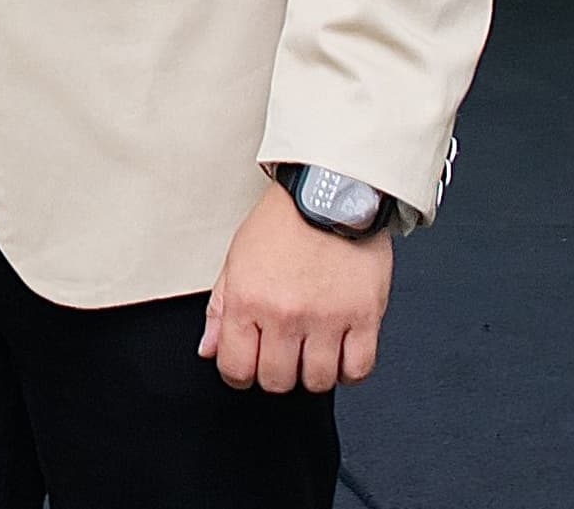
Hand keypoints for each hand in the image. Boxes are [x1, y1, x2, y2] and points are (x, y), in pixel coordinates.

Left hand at [200, 181, 394, 391]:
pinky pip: (358, 369)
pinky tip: (340, 354)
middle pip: (276, 381)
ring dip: (312, 374)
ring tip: (310, 352)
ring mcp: (327, 319)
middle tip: (280, 356)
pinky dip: (348, 371)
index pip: (235, 367)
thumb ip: (220, 309)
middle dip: (274, 375)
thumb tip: (209, 349)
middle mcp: (285, 314)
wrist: (330, 192)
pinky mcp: (365, 317)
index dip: (238, 375)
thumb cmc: (283, 222)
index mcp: (247, 299)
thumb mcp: (236, 260)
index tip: (246, 368)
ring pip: (317, 381)